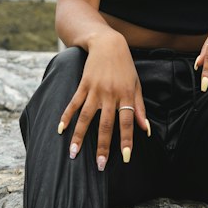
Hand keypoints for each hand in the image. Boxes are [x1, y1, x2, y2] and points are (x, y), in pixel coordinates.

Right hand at [57, 32, 150, 169]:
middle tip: (100, 165)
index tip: (126, 157)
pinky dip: (66, 116)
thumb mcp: (136, 85)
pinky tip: (60, 129)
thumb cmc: (125, 66)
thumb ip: (140, 108)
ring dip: (79, 136)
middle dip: (103, 146)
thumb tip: (146, 130)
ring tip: (73, 153)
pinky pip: (74, 103)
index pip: (128, 121)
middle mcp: (110, 94)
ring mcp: (95, 89)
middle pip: (106, 124)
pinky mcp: (83, 84)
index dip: (127, 139)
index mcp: (126, 95)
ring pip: (86, 117)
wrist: (108, 42)